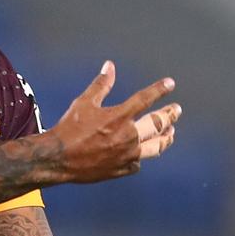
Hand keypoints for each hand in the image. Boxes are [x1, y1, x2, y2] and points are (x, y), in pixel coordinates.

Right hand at [46, 61, 180, 182]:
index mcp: (120, 116)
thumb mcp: (84, 102)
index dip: (159, 90)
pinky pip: (138, 162)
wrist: (58, 158)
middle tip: (176, 110)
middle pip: (158, 124)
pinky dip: (142, 155)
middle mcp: (128, 136)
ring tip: (171, 133)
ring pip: (156, 146)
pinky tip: (143, 152)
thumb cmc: (69, 129)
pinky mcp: (121, 169)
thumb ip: (101, 84)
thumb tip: (110, 66)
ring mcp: (127, 155)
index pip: (146, 99)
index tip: (170, 84)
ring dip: (165, 138)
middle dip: (169, 115)